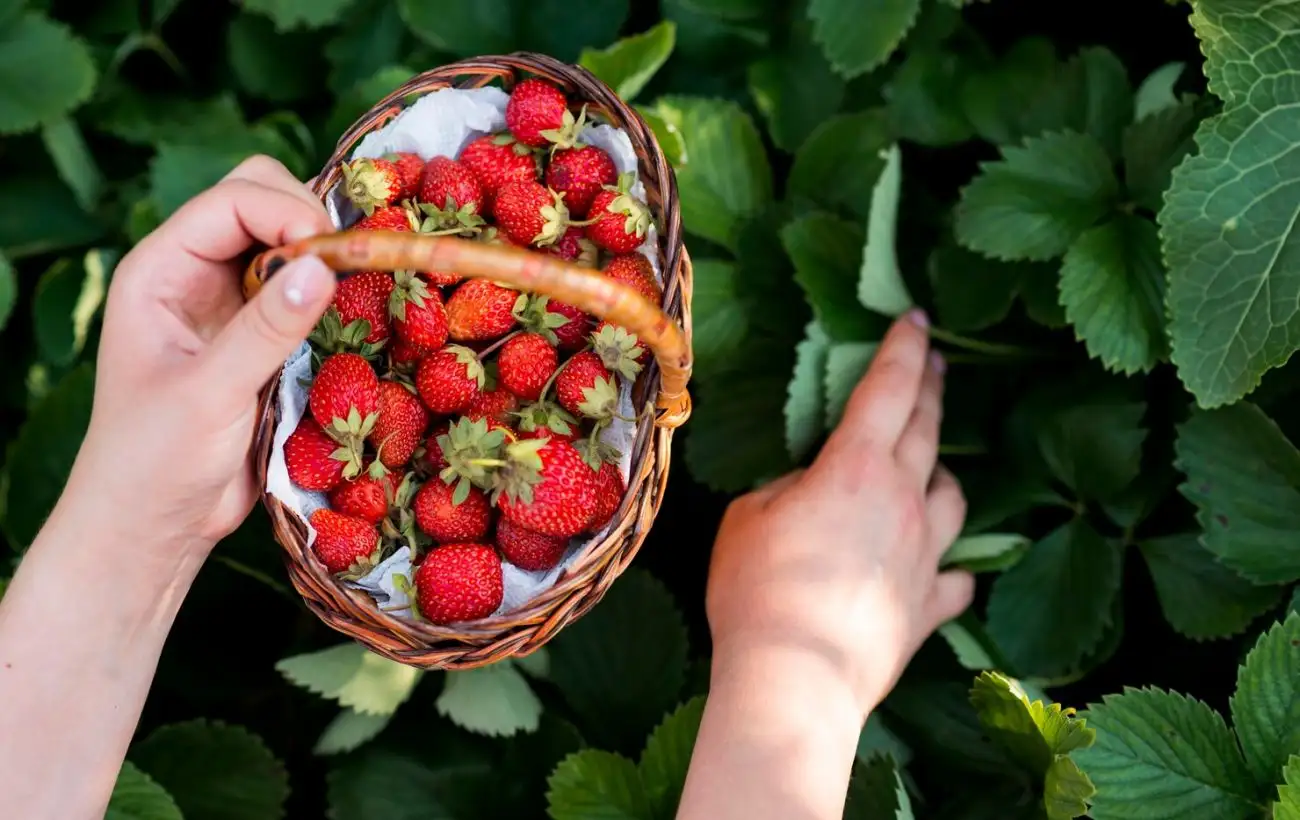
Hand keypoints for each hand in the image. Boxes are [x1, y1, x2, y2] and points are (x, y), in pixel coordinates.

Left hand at [63, 155, 337, 558]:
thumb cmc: (156, 460)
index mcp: (161, 269)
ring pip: (289, 243)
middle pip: (262, 201)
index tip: (334, 255)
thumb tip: (324, 266)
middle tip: (348, 270)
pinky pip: (304, 291)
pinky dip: (334, 295)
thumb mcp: (210, 394)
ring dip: (326, 259)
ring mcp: (230, 303)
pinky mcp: (261, 337)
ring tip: (359, 291)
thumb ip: (266, 329)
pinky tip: (354, 319)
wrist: (154, 523)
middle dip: (310, 222)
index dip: (288, 211)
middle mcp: (195, 274)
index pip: (232, 201)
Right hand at [704, 309, 973, 716]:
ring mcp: (924, 556)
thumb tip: (809, 492)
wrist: (794, 680)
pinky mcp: (928, 608)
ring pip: (953, 497)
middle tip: (934, 362)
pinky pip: (954, 576)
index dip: (903, 347)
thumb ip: (785, 490)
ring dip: (941, 474)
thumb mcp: (747, 518)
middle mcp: (903, 501)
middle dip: (931, 387)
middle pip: (929, 430)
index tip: (916, 316)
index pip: (889, 389)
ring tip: (929, 469)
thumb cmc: (758, 591)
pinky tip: (940, 567)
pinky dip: (949, 565)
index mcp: (856, 468)